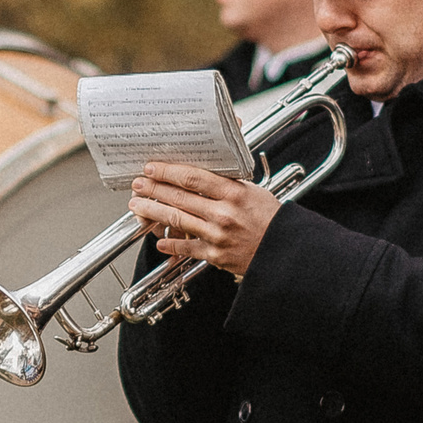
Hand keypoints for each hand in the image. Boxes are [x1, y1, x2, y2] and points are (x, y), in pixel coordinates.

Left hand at [129, 162, 279, 279]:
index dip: (168, 171)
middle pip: (179, 197)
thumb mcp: (252, 192)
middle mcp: (223, 214)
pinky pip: (187, 248)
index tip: (153, 168)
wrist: (284, 251)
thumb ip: (227, 183)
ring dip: (154, 212)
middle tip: (138, 184)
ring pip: (177, 220)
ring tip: (139, 206)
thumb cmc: (271, 219)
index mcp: (234, 193)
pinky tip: (159, 239)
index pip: (193, 177)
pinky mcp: (216, 255)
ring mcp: (217, 235)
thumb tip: (200, 171)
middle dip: (154, 189)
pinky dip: (170, 244)